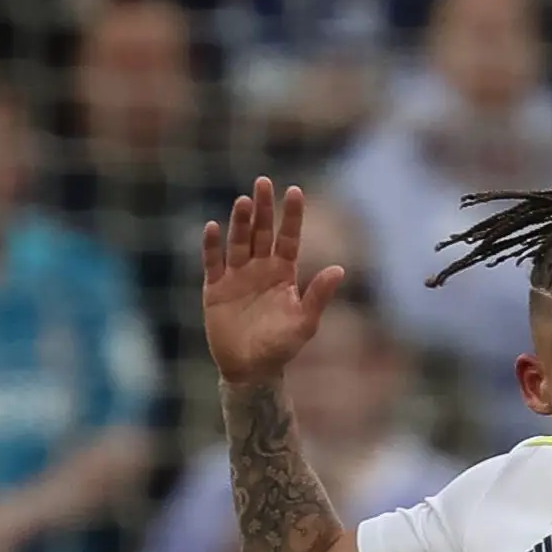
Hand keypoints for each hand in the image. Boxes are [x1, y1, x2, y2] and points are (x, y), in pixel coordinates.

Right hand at [204, 177, 347, 389]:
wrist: (250, 368)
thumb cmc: (281, 346)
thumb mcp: (305, 322)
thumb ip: (318, 295)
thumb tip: (340, 269)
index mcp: (284, 274)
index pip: (288, 238)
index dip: (291, 216)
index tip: (295, 190)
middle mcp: (260, 269)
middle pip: (261, 233)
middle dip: (263, 209)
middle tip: (263, 182)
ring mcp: (237, 276)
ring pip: (238, 242)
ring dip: (240, 222)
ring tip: (244, 201)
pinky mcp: (215, 288)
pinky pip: (212, 262)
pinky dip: (212, 246)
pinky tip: (212, 227)